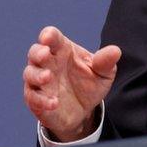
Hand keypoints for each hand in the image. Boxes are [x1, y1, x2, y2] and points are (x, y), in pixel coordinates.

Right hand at [23, 26, 121, 141]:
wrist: (83, 112)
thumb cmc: (89, 85)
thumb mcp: (103, 74)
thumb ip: (106, 62)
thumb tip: (116, 51)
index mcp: (62, 50)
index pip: (52, 37)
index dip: (48, 35)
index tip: (48, 36)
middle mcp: (48, 63)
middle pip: (35, 52)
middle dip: (38, 52)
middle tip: (45, 54)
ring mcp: (39, 82)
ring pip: (30, 73)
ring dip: (37, 75)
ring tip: (48, 78)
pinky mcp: (36, 100)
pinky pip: (33, 97)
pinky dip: (42, 99)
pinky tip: (54, 102)